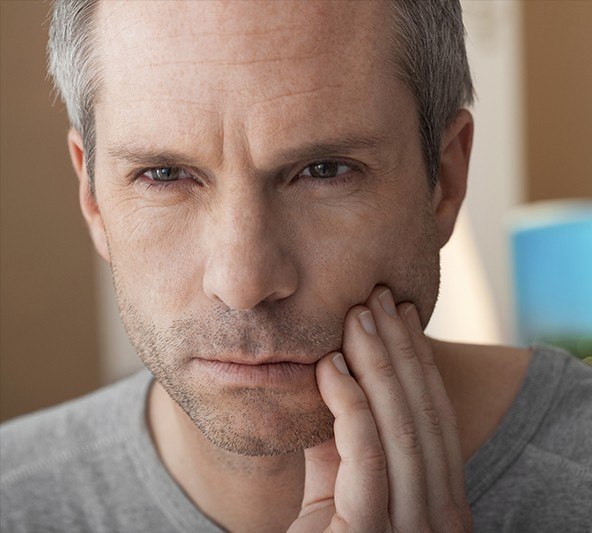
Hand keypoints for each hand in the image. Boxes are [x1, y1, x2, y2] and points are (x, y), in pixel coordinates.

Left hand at [288, 286, 472, 531]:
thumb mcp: (337, 481)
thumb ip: (342, 436)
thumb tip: (335, 371)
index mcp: (439, 501)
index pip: (434, 415)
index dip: (418, 360)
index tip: (400, 312)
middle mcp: (440, 518)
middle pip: (424, 414)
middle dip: (401, 349)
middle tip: (379, 296)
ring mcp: (412, 532)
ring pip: (402, 428)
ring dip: (379, 364)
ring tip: (358, 315)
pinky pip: (367, 456)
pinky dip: (350, 404)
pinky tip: (330, 366)